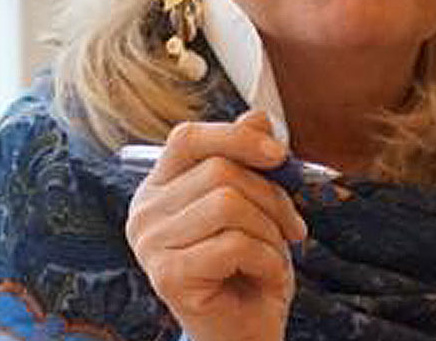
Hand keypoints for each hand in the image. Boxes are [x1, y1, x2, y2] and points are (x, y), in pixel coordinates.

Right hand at [126, 110, 306, 340]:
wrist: (243, 333)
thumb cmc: (247, 268)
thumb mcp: (255, 205)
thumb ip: (249, 160)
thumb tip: (258, 116)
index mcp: (159, 187)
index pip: (188, 138)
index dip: (236, 137)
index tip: (279, 154)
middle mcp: (144, 212)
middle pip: (219, 171)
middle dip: (271, 196)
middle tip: (290, 226)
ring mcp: (150, 245)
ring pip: (228, 203)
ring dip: (269, 230)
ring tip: (273, 253)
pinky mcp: (168, 275)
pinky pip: (234, 244)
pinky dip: (266, 259)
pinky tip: (263, 275)